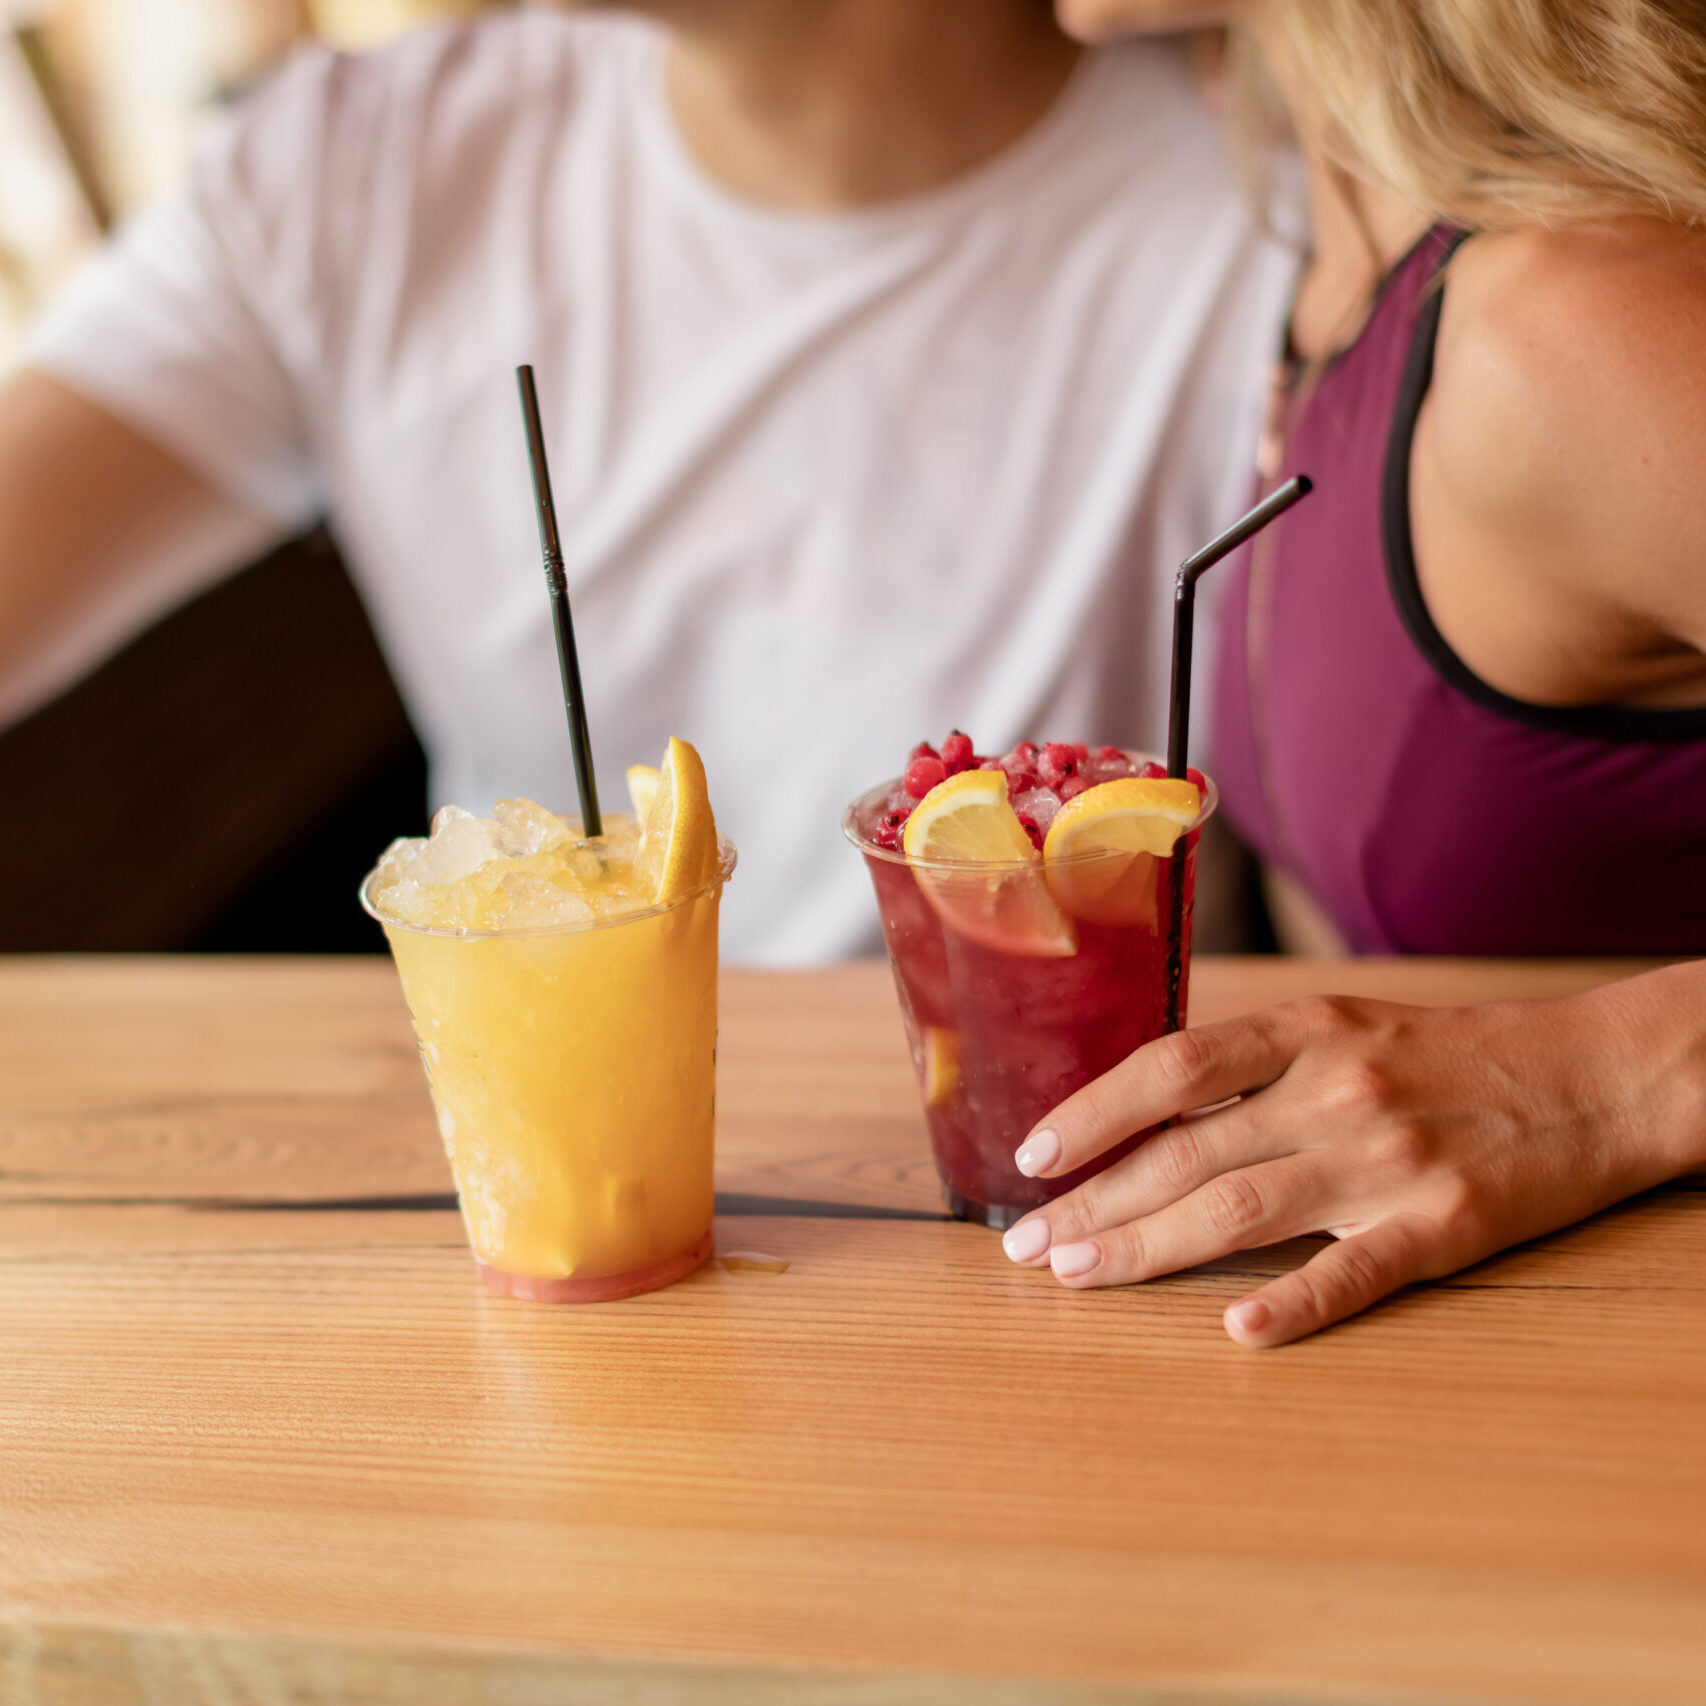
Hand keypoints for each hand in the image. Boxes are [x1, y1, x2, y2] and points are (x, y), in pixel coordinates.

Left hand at [1000, 976, 1702, 1346]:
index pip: (1170, 1067)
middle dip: (1093, 1199)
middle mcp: (1335, 1090)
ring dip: (1146, 1248)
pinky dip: (1294, 1302)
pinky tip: (1236, 1331)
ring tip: (1078, 1276)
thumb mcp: (1346, 1027)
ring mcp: (1387, 1159)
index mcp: (1307, 1032)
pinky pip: (1354, 1271)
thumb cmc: (1452, 1054)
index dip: (1093, 1109)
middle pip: (1186, 1150)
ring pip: (1239, 1209)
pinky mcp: (1443, 1226)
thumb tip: (1146, 1110)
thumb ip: (1254, 1065)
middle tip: (1027, 1244)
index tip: (1033, 1152)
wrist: (1597, 1076)